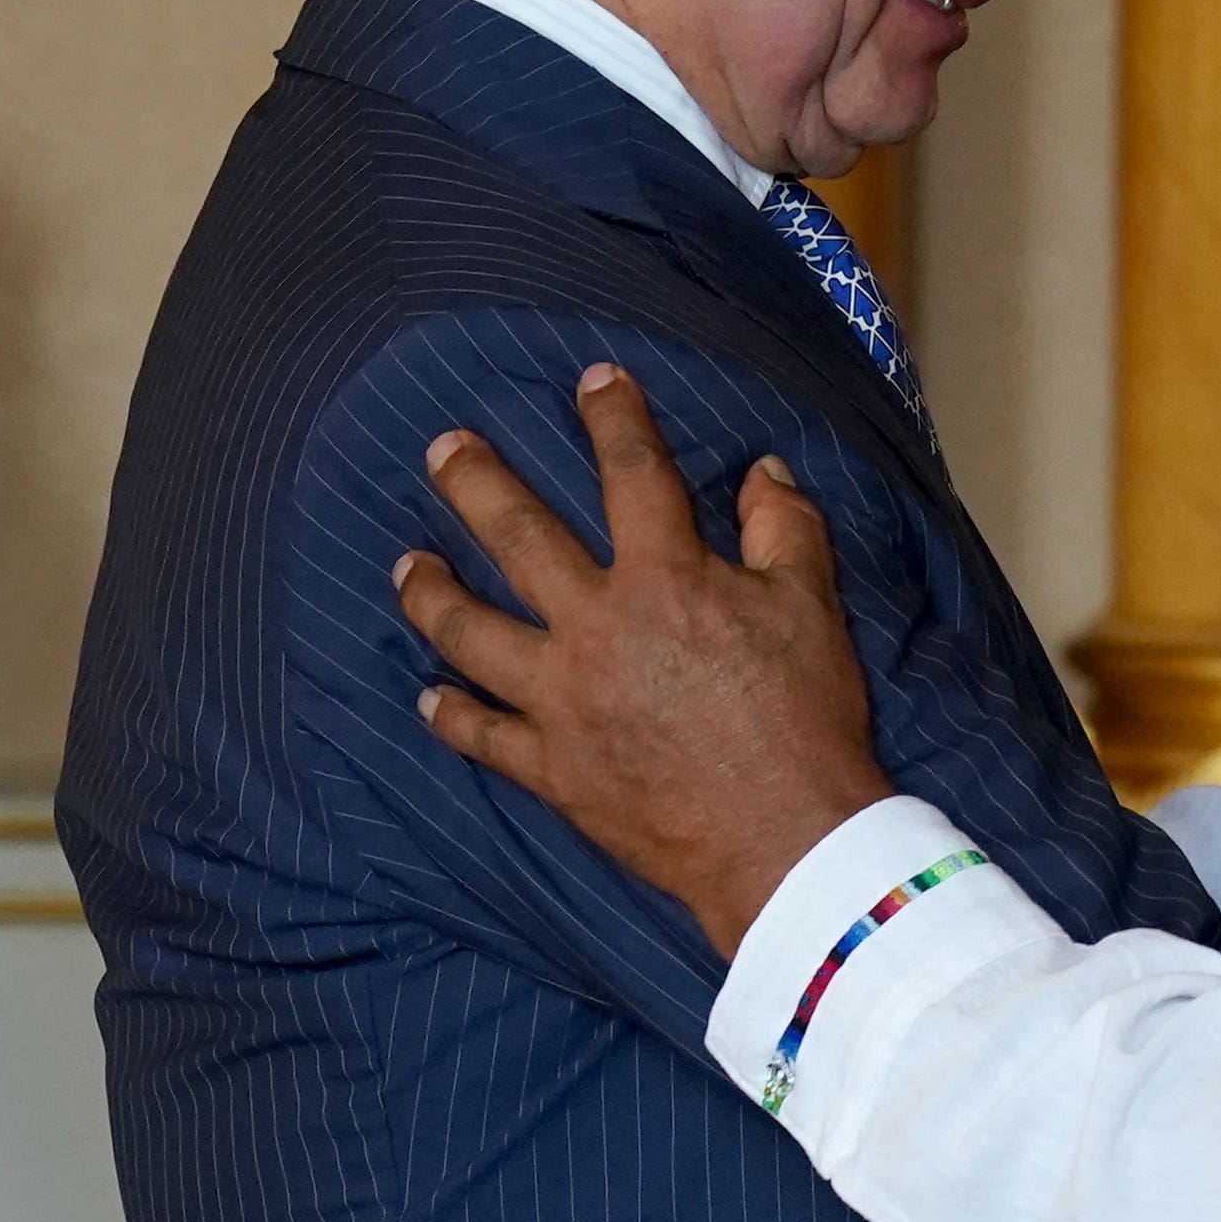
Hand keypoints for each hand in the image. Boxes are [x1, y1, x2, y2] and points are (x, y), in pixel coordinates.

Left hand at [394, 363, 897, 954]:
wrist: (787, 841)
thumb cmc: (808, 721)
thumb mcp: (814, 609)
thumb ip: (785, 530)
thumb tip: (761, 471)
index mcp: (666, 579)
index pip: (633, 475)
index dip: (613, 418)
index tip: (593, 380)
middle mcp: (597, 628)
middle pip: (517, 537)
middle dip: (475, 483)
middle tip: (443, 448)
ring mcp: (562, 700)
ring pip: (470, 631)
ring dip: (430, 592)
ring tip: (406, 564)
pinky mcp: (552, 768)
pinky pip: (481, 735)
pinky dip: (450, 713)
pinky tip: (427, 696)